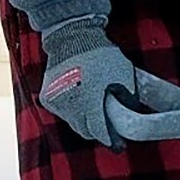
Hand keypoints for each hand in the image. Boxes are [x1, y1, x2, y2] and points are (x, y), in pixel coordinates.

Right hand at [38, 19, 137, 147]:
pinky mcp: (47, 97)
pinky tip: (79, 97)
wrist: (73, 36)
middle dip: (97, 130)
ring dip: (84, 119)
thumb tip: (132, 112)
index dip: (110, 139)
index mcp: (90, 103)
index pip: (99, 132)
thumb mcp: (123, 75)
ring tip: (93, 107)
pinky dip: (71, 109)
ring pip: (73, 122)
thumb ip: (127, 97)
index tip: (118, 143)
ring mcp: (56, 102)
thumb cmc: (101, 54)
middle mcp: (70, 106)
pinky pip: (62, 112)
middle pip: (85, 130)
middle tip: (107, 124)